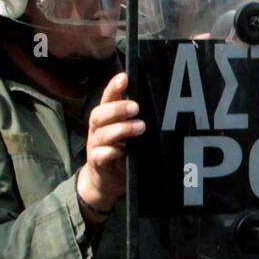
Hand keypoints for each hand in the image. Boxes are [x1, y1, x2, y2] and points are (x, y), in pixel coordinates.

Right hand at [77, 73, 143, 220]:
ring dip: (120, 129)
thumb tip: (163, 102)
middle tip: (135, 107)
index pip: (107, 99)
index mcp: (107, 119)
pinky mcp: (98, 163)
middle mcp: (98, 130)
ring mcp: (96, 146)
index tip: (124, 77)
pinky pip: (100, 156)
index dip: (113, 88)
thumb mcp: (130, 133)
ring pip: (102, 134)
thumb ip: (137, 119)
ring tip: (140, 127)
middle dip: (117, 109)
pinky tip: (120, 150)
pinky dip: (109, 152)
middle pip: (100, 114)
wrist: (105, 181)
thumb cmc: (122, 150)